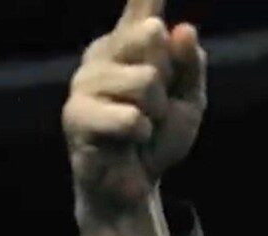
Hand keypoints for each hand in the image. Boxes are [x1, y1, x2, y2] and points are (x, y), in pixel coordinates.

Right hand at [63, 0, 206, 235]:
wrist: (135, 186)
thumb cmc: (157, 138)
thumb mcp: (187, 101)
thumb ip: (190, 66)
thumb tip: (184, 28)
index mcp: (125, 44)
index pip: (140, 8)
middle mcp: (100, 54)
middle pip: (150, 36)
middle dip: (167, 79)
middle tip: (154, 108)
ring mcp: (84, 82)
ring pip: (144, 80)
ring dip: (155, 113)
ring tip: (140, 128)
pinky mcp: (76, 116)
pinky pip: (130, 117)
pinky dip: (141, 133)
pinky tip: (128, 142)